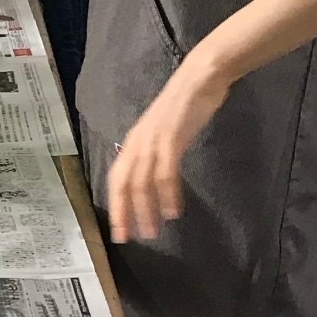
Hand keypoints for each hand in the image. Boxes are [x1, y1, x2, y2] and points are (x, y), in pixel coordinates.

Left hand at [103, 49, 232, 242]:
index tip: (118, 230)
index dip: (115, 206)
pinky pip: (165, 172)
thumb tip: (151, 177)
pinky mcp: (171, 138)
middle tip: (128, 238)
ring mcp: (152, 140)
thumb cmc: (184, 106)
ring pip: (142, 182)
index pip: (116, 180)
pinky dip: (167, 193)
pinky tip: (172, 210)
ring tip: (152, 231)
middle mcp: (137, 143)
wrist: (200, 78)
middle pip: (123, 184)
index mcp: (133, 142)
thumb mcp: (162, 132)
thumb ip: (154, 152)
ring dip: (146, 209)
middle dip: (123, 213)